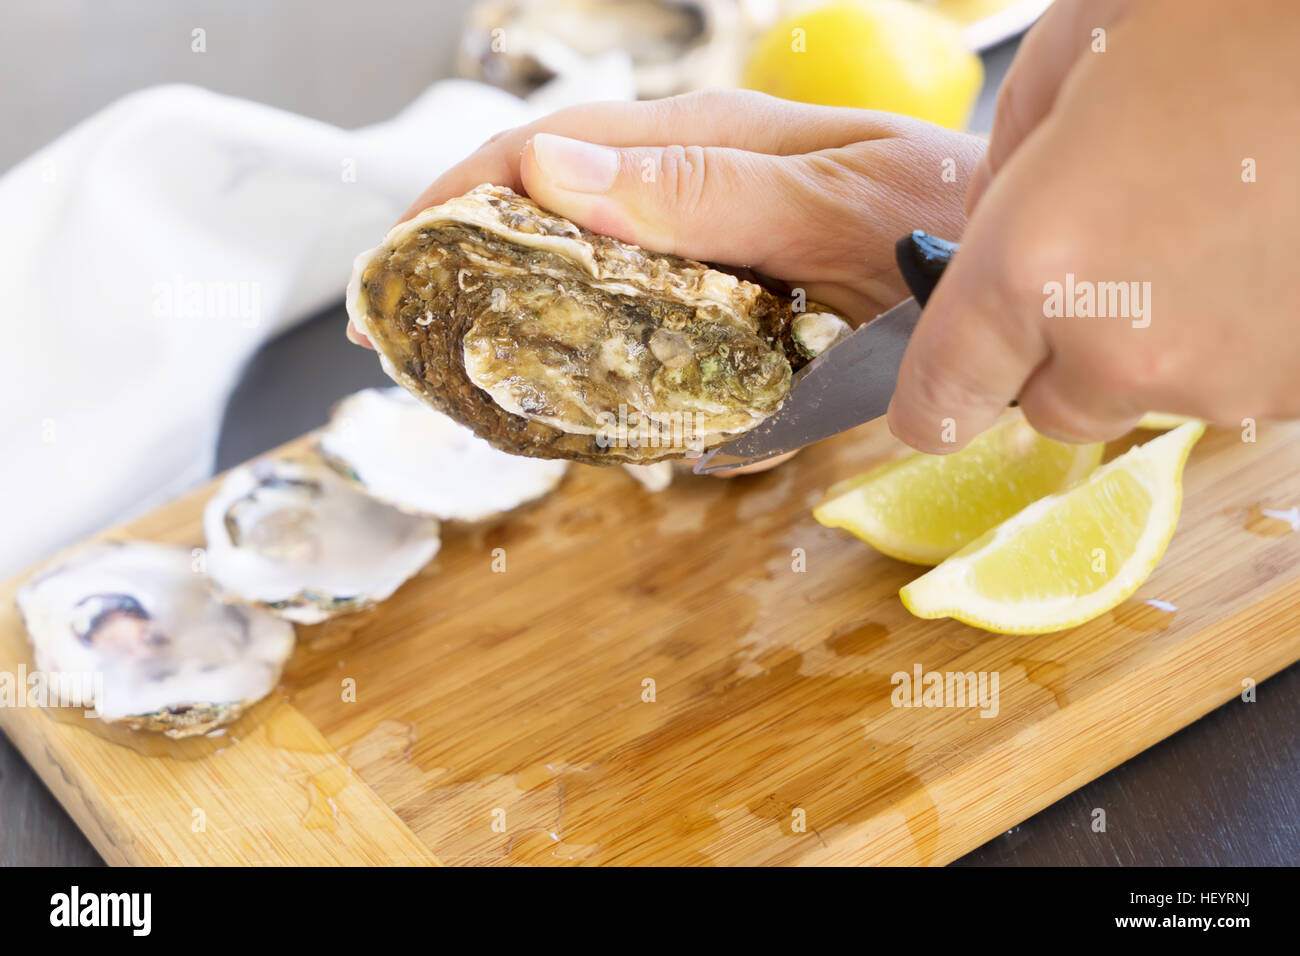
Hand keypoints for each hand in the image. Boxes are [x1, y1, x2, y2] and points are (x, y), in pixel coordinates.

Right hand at [349, 89, 983, 347]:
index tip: (391, 272)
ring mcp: (707, 264)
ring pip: (591, 297)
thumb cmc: (942, 216)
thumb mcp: (831, 197)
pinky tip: (607, 427)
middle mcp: (689, 200)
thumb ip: (709, 191)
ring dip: (537, 343)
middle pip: (547, 228)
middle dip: (471, 278)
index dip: (452, 203)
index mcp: (698, 148)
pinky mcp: (733, 322)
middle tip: (415, 349)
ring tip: (487, 398)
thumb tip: (553, 176)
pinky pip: (657, 353)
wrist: (1014, 271)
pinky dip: (626, 392)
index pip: (540, 157)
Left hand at [887, 0, 1299, 451]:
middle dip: (1060, 352)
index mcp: (1033, 265)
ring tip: (1211, 227)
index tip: (939, 402)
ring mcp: (1229, 377)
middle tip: (1111, 257)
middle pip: (1052, 408)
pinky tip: (1269, 247)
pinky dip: (1245, 333)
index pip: (942, 397)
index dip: (933, 402)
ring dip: (1162, 337)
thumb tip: (984, 227)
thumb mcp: (1073, 49)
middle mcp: (1121, 348)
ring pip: (1157, 394)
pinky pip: (1244, 381)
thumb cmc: (1234, 12)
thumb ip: (1003, 163)